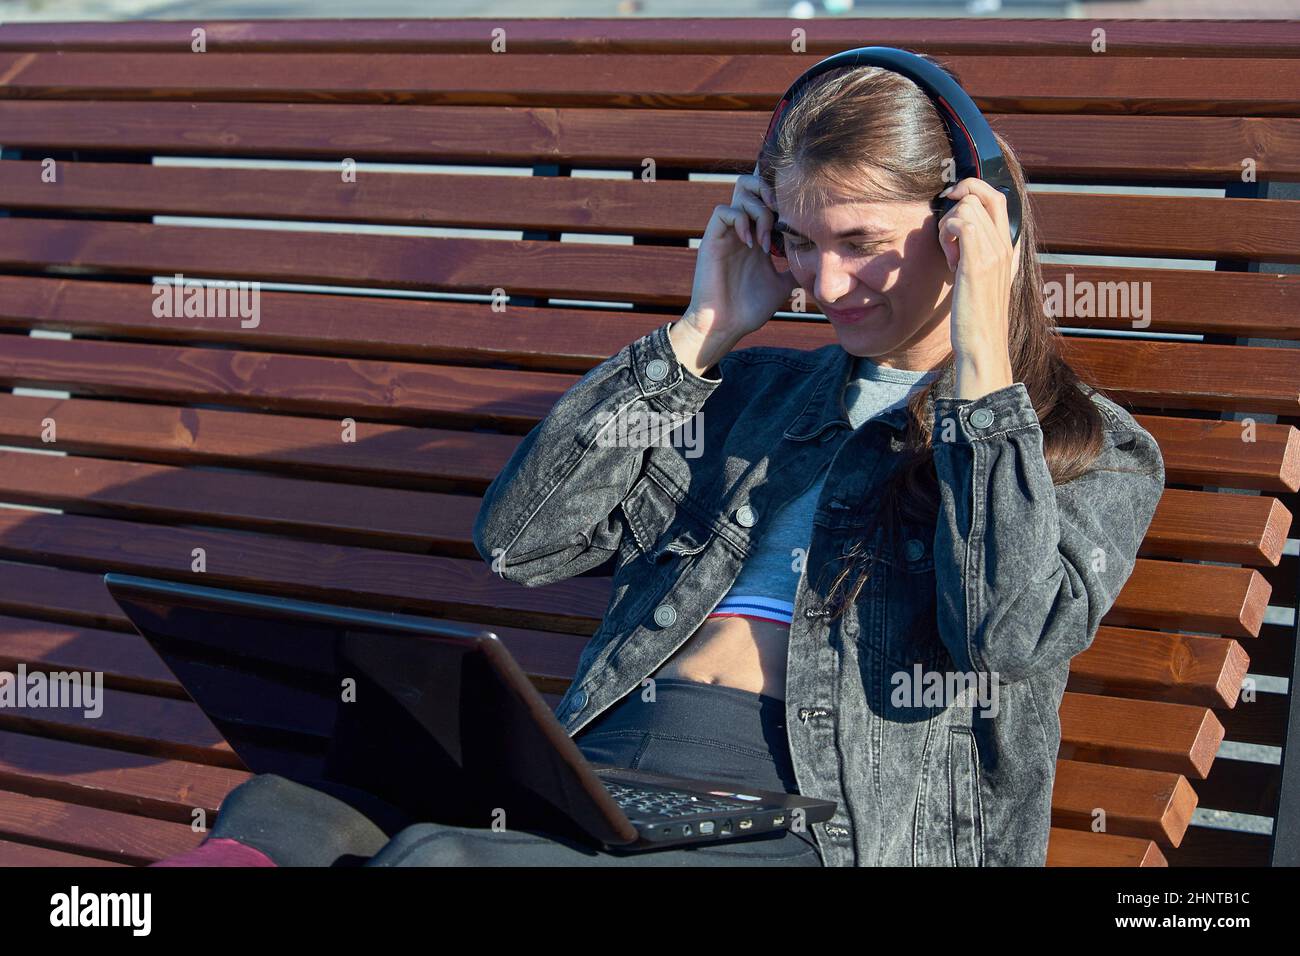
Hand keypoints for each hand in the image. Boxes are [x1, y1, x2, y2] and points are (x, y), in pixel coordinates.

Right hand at [684, 161, 799, 343]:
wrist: (724, 326)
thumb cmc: (749, 309)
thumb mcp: (783, 285)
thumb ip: (797, 269)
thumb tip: (822, 265)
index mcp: (756, 235)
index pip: (767, 197)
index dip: (783, 198)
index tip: (796, 221)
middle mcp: (741, 228)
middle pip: (752, 183)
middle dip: (770, 190)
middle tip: (781, 217)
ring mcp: (726, 233)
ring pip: (740, 190)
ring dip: (759, 210)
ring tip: (765, 240)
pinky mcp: (712, 240)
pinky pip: (723, 212)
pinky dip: (741, 221)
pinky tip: (751, 245)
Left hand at [936, 177, 1020, 399]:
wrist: (983, 345)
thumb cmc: (976, 317)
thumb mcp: (980, 279)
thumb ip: (977, 254)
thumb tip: (960, 235)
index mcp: (1008, 247)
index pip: (998, 197)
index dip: (973, 189)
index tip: (951, 202)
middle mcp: (1005, 245)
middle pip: (983, 194)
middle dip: (957, 205)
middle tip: (945, 233)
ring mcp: (994, 252)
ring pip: (969, 206)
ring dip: (948, 224)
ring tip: (949, 254)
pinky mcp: (978, 262)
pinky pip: (961, 222)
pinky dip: (946, 232)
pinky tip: (948, 257)